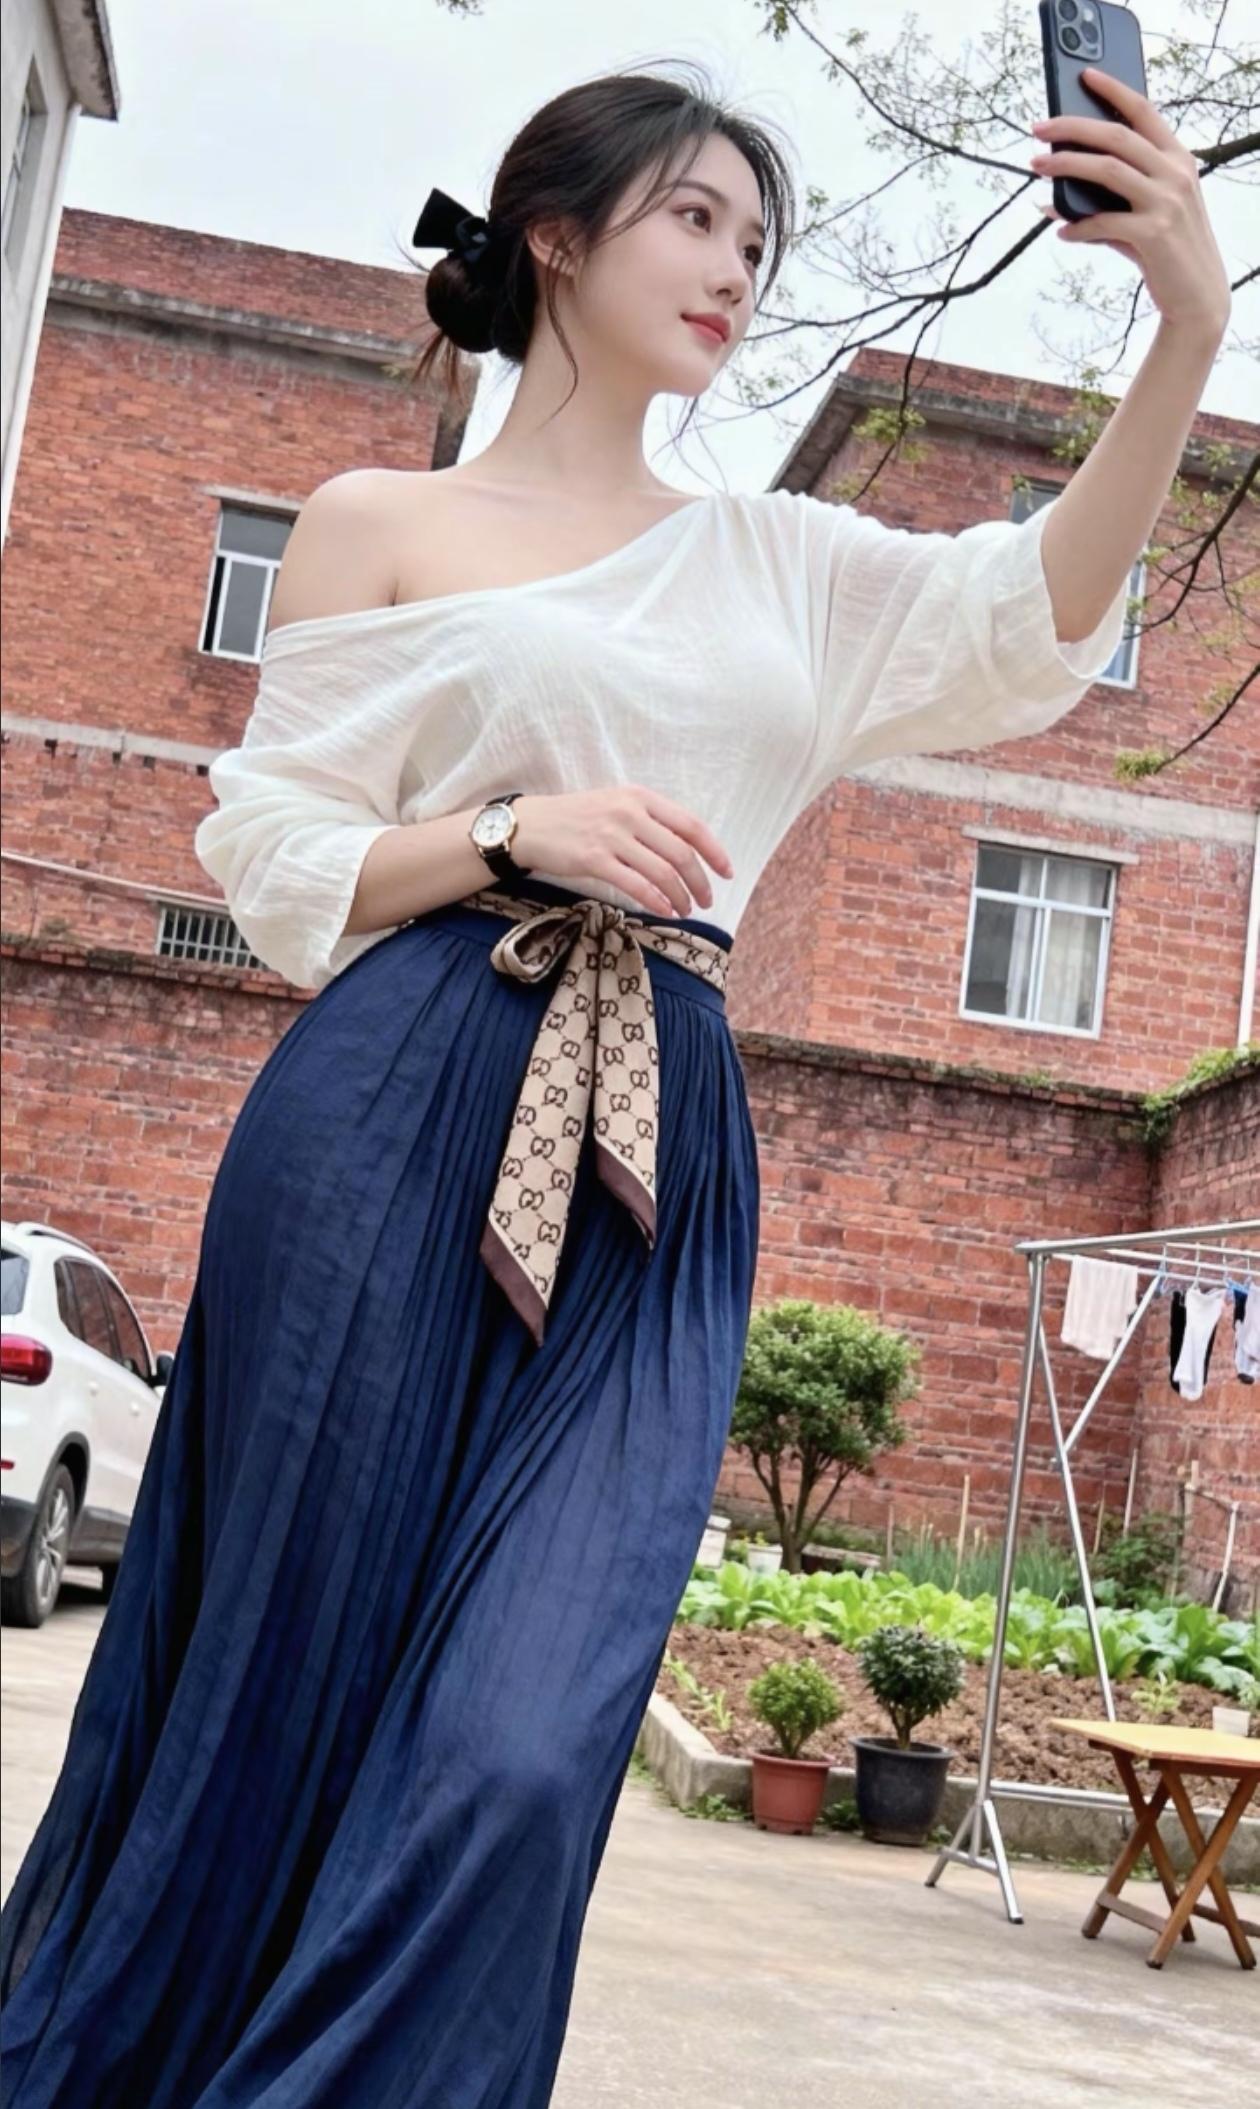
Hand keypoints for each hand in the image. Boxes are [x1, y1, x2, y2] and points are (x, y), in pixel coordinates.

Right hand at [512, 786, 734, 919]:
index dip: (714, 852)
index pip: (691, 825)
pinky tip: (664, 911)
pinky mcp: (594, 858)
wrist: (531, 825)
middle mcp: (629, 813)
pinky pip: (635, 884)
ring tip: (685, 909)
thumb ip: (650, 821)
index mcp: (641, 797)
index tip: (727, 873)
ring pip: (662, 871)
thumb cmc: (578, 818)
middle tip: (706, 900)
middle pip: (681, 852)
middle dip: (700, 881)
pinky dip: (656, 901)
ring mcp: (611, 835)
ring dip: (680, 895)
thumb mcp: (617, 805)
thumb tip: (687, 850)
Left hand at [1029, 66, 1230, 335]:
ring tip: (1037, 166)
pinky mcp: (1154, 232)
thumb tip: (1050, 198)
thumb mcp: (1145, 215)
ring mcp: (1166, 201)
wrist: (1197, 296)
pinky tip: (1062, 231)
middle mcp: (1174, 173)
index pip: (1143, 111)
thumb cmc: (1166, 251)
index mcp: (1177, 159)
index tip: (1085, 77)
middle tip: (1038, 128)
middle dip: (1072, 127)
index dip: (1114, 90)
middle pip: (1116, 135)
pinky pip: (1103, 222)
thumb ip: (1104, 202)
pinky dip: (1077, 226)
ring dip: (1066, 165)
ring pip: (1106, 169)